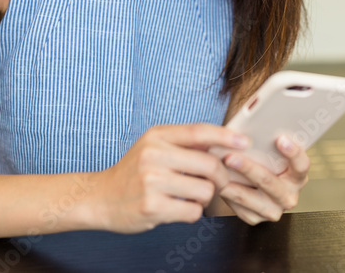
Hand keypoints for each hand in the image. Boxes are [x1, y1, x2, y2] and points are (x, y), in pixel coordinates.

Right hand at [91, 123, 249, 232]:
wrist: (100, 197)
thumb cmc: (133, 172)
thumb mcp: (153, 146)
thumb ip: (183, 143)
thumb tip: (223, 142)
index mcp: (157, 136)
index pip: (199, 132)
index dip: (226, 137)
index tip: (245, 142)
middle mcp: (154, 155)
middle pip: (209, 165)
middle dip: (221, 177)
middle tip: (217, 183)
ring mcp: (152, 182)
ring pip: (205, 191)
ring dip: (205, 198)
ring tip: (191, 197)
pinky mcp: (152, 207)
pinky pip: (193, 211)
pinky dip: (192, 212)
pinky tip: (178, 208)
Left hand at [215, 134, 309, 224]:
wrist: (254, 183)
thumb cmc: (264, 159)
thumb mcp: (270, 150)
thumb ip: (268, 140)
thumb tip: (255, 121)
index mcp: (298, 175)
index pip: (302, 164)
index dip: (293, 152)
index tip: (280, 138)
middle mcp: (289, 195)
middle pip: (270, 182)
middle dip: (249, 169)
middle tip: (231, 157)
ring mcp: (274, 209)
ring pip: (252, 198)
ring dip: (233, 184)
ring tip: (218, 171)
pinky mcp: (256, 219)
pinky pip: (240, 209)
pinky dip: (227, 195)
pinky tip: (218, 183)